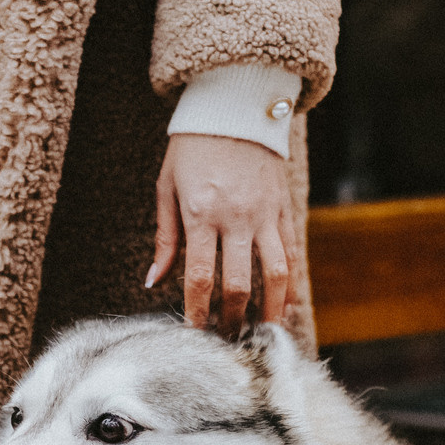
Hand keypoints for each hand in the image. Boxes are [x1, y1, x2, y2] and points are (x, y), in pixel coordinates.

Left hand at [151, 132, 301, 333]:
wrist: (234, 106)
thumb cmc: (192, 147)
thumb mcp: (167, 187)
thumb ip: (165, 238)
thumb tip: (154, 281)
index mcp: (201, 213)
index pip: (199, 276)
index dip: (197, 311)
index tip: (194, 332)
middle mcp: (236, 217)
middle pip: (238, 283)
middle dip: (231, 318)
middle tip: (225, 338)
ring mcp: (264, 214)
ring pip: (275, 274)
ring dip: (270, 309)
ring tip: (261, 332)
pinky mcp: (283, 208)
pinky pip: (290, 252)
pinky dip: (289, 282)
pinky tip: (285, 303)